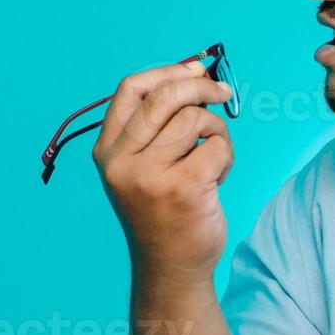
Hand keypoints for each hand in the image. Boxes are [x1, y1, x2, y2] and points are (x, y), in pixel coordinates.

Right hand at [93, 60, 234, 283]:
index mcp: (108, 150)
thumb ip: (160, 124)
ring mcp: (150, 176)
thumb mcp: (146, 165)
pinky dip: (227, 156)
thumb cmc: (165, 210)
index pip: (130, 89)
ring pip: (196, 120)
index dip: (167, 71)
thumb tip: (196, 69)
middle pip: (165, 97)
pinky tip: (218, 178)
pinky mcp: (183, 188)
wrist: (171, 267)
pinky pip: (217, 147)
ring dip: (217, 133)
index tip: (196, 68)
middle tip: (223, 93)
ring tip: (214, 159)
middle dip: (201, 86)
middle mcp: (121, 162)